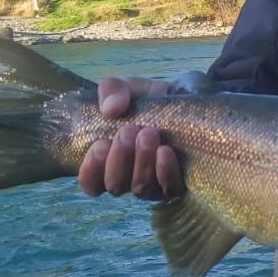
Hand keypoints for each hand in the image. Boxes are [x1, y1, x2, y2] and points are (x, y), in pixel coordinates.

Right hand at [77, 76, 184, 199]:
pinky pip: (169, 189)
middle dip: (120, 158)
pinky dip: (165, 171)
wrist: (186, 99)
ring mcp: (153, 183)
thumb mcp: (127, 87)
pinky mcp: (178, 183)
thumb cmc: (148, 100)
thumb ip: (112, 91)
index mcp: (109, 160)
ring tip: (149, 133)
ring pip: (141, 188)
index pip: (91, 183)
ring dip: (142, 161)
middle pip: (115, 185)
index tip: (100, 144)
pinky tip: (165, 151)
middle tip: (129, 130)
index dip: (91, 170)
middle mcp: (129, 177)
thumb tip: (111, 109)